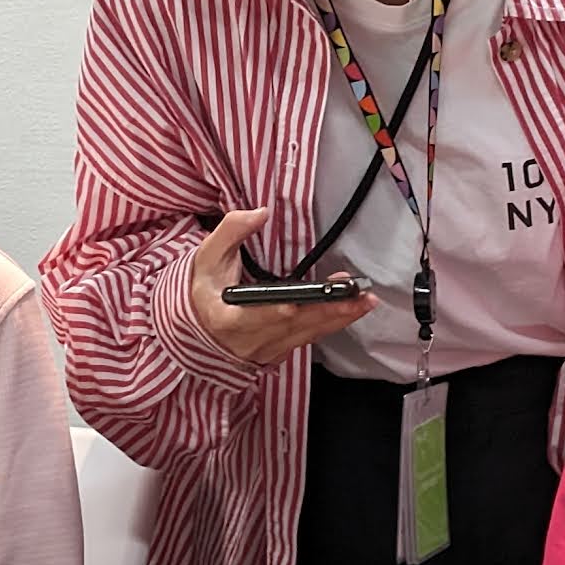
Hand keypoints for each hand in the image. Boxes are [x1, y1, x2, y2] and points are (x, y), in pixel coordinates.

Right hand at [182, 208, 374, 366]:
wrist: (199, 324)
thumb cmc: (205, 287)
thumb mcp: (207, 255)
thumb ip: (231, 230)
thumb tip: (259, 213)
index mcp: (227, 319)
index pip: (254, 317)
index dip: (275, 312)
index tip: (293, 304)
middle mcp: (249, 340)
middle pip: (293, 327)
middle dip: (328, 311)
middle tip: (357, 297)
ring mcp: (267, 349)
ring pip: (307, 334)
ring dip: (339, 317)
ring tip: (365, 301)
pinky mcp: (280, 350)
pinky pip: (309, 338)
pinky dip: (331, 323)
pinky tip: (352, 310)